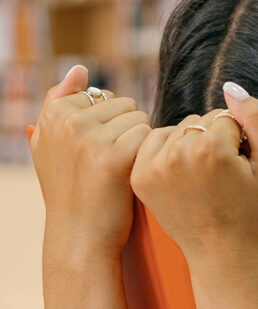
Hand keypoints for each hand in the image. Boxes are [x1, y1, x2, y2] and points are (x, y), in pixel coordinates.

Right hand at [31, 65, 150, 257]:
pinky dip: (150, 154)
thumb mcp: (51, 145)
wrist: (80, 235)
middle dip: (127, 130)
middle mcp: (69, 121)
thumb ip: (60, 103)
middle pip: (125, 105)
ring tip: (122, 168)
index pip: (103, 96)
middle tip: (112, 162)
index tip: (96, 151)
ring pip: (140, 120)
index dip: (109, 124)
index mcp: (54, 114)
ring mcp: (90, 138)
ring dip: (141, 142)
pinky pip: (149, 137)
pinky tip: (136, 173)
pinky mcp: (114, 157)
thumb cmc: (71, 189)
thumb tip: (80, 68)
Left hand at [131, 81, 257, 261]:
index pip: (227, 118)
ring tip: (204, 177)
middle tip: (222, 176)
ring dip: (192, 144)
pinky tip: (184, 175)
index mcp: (211, 149)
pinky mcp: (140, 176)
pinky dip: (170, 151)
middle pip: (200, 121)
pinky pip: (156, 141)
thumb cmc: (255, 209)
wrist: (223, 252)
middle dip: (214, 140)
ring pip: (178, 129)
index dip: (239, 141)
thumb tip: (230, 87)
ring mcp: (153, 166)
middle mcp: (177, 153)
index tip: (239, 169)